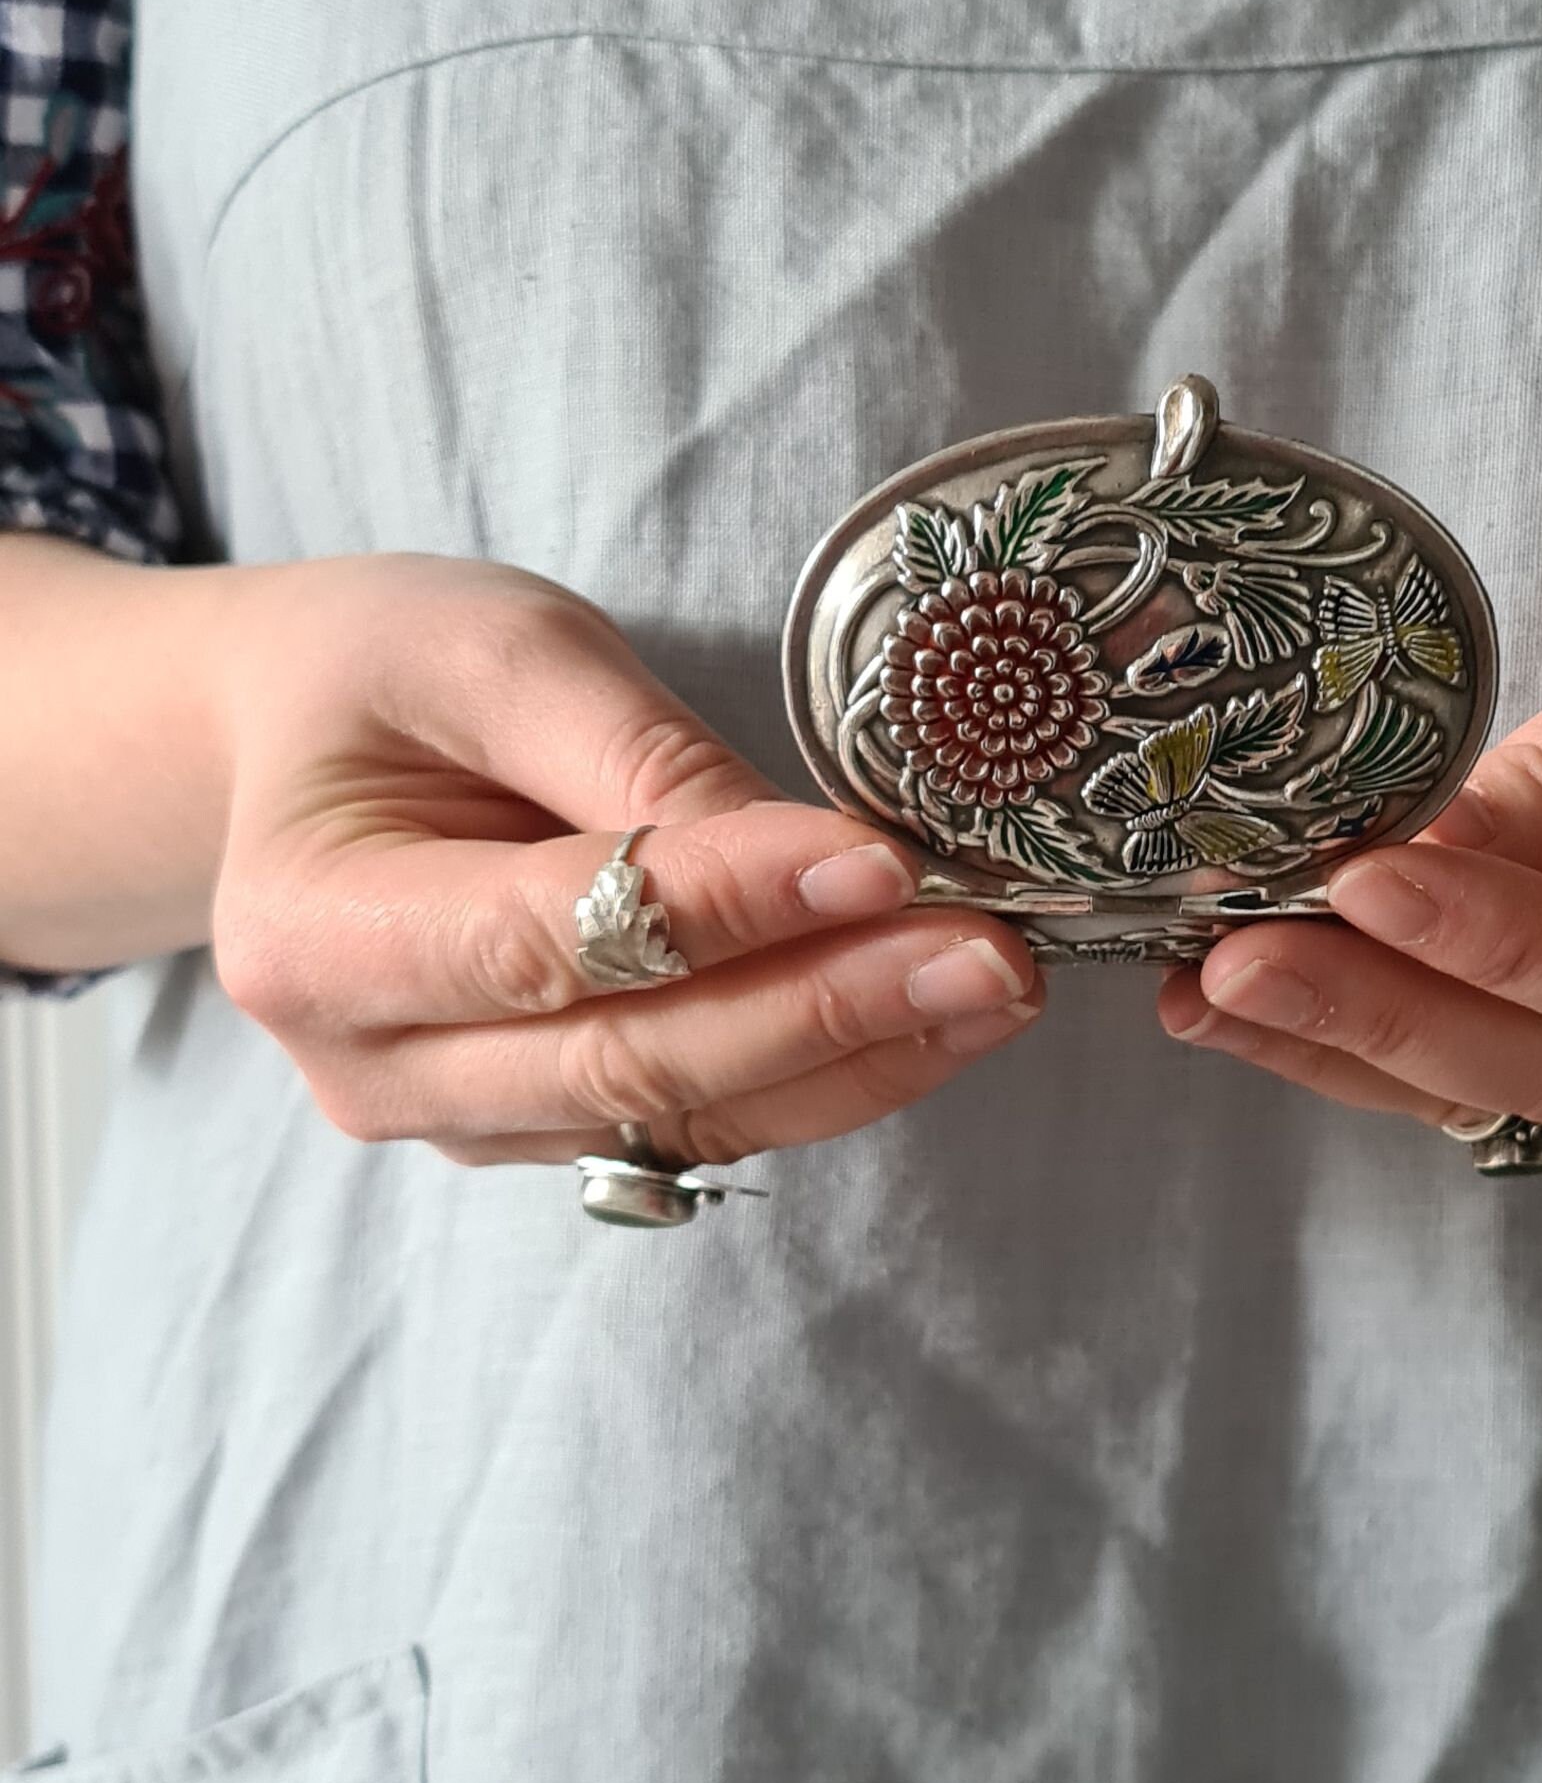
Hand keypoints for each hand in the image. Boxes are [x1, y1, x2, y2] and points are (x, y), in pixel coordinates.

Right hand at [201, 555, 1042, 1166]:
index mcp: (313, 932)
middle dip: (828, 1005)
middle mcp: (372, 1065)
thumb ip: (634, 752)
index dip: (724, 909)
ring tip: (998, 981)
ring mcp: (459, 1121)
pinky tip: (938, 1013)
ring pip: (682, 1112)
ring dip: (858, 1054)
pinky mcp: (544, 1131)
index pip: (550, 939)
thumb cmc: (384, 676)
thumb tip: (812, 851)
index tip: (878, 858)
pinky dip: (830, 1073)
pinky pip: (701, 1122)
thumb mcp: (496, 651)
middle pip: (629, 1058)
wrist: (302, 748)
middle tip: (989, 949)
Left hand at [1157, 574, 1541, 1156]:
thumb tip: (1429, 835)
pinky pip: (1491, 1083)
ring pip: (1517, 1096)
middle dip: (1393, 1016)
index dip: (1510, 941)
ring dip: (1352, 1047)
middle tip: (1238, 959)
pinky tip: (1244, 1006)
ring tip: (1203, 987)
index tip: (1365, 883)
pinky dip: (1367, 1047)